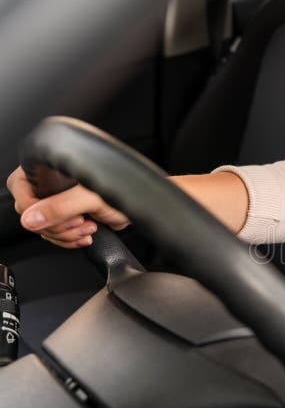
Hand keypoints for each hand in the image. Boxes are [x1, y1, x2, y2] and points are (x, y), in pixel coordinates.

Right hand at [6, 165, 129, 248]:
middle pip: (31, 213)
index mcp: (51, 168)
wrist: (141, 204)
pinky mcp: (68, 215)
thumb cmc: (124, 190)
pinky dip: (70, 238)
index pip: (20, 187)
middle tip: (80, 220)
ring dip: (66, 234)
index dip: (34, 207)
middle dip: (57, 224)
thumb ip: (61, 207)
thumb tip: (31, 219)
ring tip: (89, 227)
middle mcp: (50, 183)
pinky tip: (87, 234)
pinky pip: (55, 233)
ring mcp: (58, 201)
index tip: (55, 215)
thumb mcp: (91, 198)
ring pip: (43, 227)